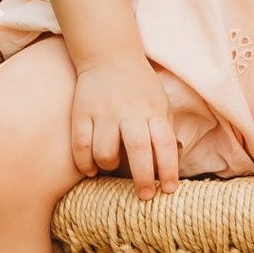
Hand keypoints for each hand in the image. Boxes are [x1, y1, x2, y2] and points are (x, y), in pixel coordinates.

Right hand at [70, 57, 179, 198]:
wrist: (110, 56)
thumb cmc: (140, 87)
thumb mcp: (161, 103)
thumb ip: (166, 131)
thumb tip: (173, 164)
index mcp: (153, 110)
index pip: (165, 143)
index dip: (169, 169)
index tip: (169, 189)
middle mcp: (129, 112)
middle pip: (137, 149)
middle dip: (142, 178)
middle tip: (144, 196)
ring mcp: (103, 112)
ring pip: (105, 151)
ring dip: (110, 167)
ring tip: (113, 168)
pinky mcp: (82, 113)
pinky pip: (80, 146)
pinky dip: (85, 163)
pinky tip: (92, 168)